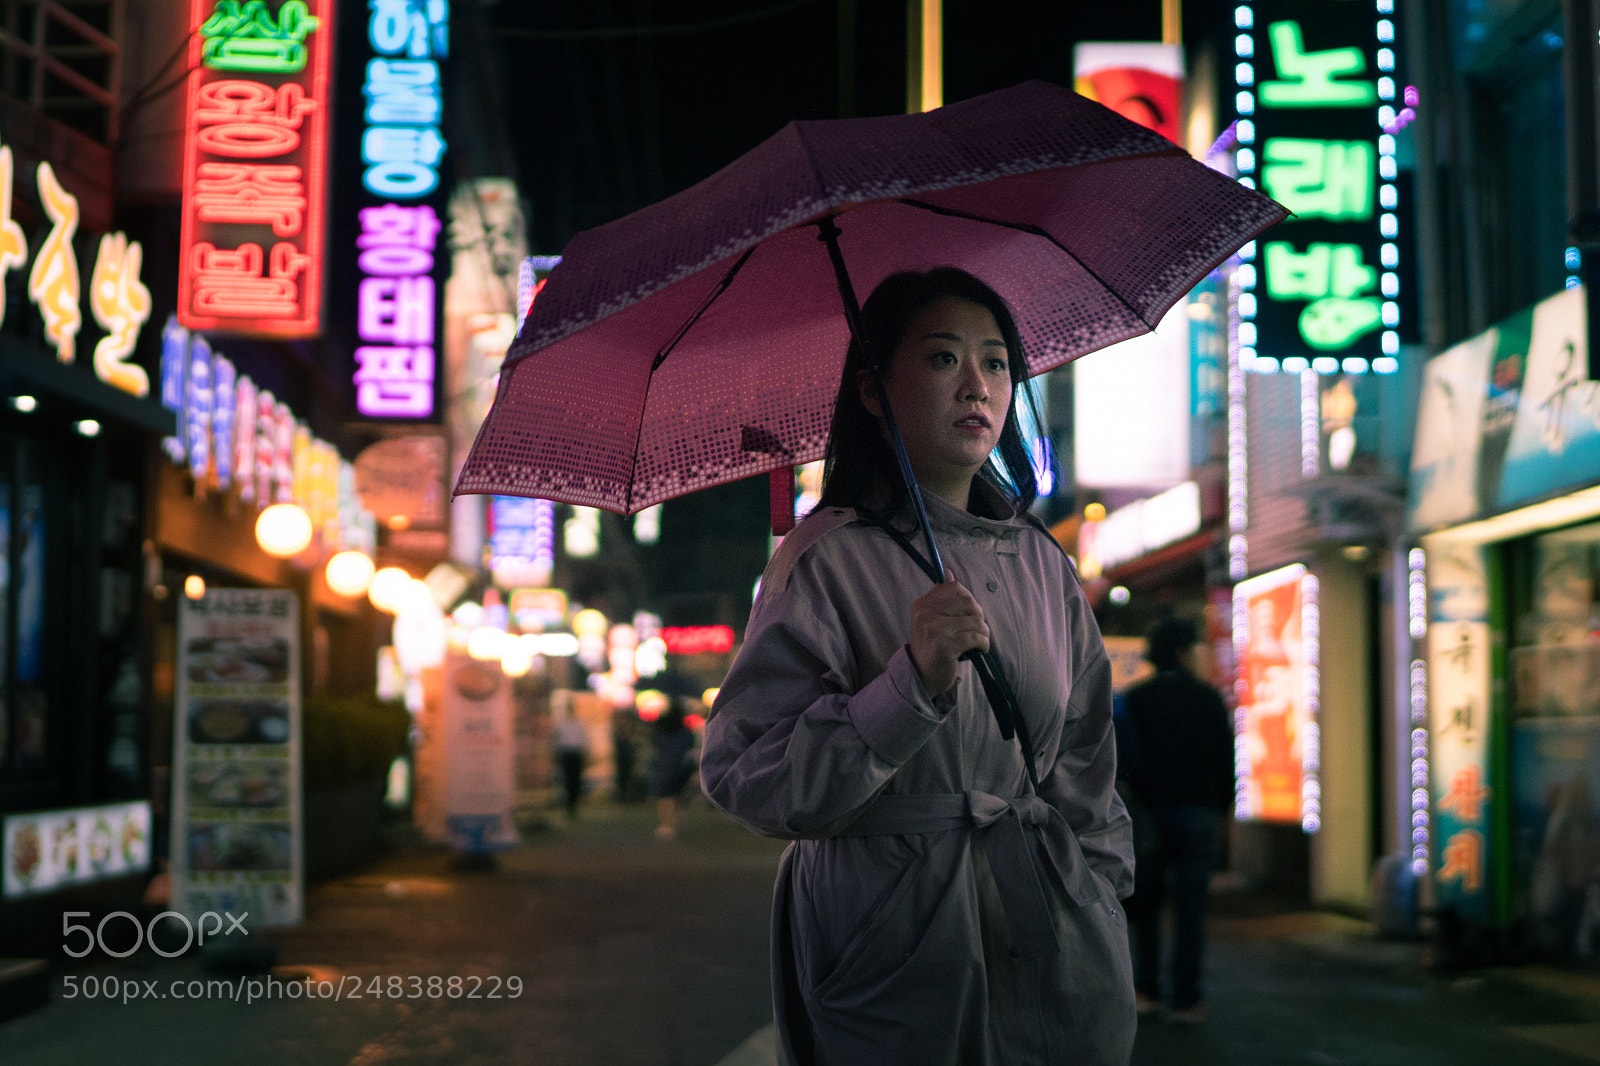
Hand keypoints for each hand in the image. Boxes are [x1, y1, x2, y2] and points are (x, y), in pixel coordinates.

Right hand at [907, 570, 989, 694]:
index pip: (954, 588)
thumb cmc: (931, 646)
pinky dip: (984, 643)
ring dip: (983, 632)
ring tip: (980, 640)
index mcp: (922, 604)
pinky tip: (981, 648)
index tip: (970, 612)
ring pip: (975, 621)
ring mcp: (935, 629)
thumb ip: (941, 598)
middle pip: (968, 602)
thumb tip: (948, 572)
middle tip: (978, 628)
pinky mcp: (946, 645)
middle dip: (978, 615)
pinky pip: (976, 638)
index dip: (969, 598)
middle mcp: (926, 614)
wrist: (921, 675)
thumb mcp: (930, 619)